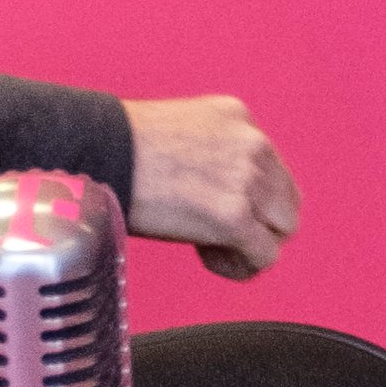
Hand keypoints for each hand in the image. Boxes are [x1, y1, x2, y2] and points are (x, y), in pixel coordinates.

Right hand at [125, 95, 300, 278]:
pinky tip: (211, 259)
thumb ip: (214, 153)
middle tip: (222, 234)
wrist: (99, 152)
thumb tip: (218, 190)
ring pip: (281, 229)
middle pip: (286, 200)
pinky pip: (264, 256)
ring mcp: (248, 182)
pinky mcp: (233, 217)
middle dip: (259, 222)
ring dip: (253, 244)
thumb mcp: (183, 131)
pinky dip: (242, 266)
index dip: (250, 197)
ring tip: (215, 248)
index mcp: (240, 120)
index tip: (217, 206)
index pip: (272, 169)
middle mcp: (254, 146)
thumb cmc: (122, 146)